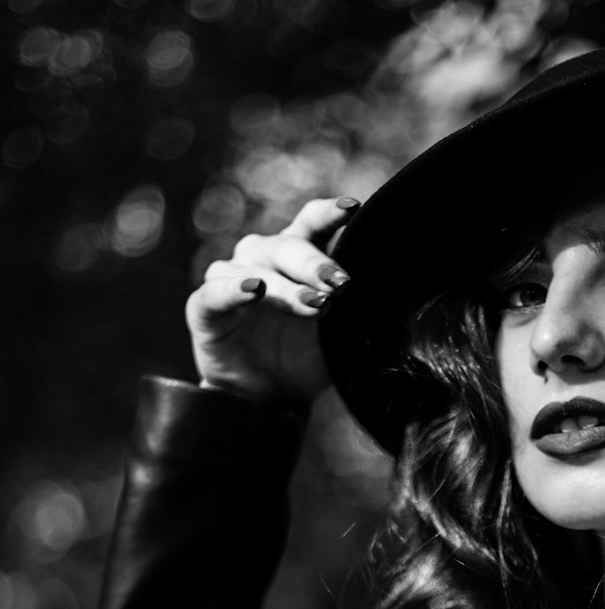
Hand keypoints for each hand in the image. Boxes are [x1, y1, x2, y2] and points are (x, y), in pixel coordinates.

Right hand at [184, 196, 357, 404]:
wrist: (268, 400)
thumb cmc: (306, 356)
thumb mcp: (339, 330)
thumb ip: (355, 303)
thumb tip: (396, 289)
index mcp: (296, 254)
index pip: (313, 222)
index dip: (330, 213)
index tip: (353, 208)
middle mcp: (262, 257)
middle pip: (287, 247)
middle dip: (316, 264)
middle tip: (341, 283)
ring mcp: (230, 278)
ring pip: (257, 269)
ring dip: (287, 286)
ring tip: (314, 303)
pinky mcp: (204, 306)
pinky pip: (216, 292)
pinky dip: (234, 289)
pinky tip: (254, 290)